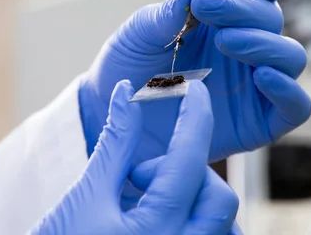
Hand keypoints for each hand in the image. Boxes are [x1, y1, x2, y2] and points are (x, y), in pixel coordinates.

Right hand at [31, 80, 239, 234]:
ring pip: (224, 222)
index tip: (197, 90)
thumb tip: (125, 93)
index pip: (189, 159)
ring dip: (195, 198)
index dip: (195, 116)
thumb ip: (115, 142)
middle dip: (188, 173)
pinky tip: (164, 217)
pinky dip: (199, 219)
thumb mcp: (86, 194)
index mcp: (155, 230)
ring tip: (150, 202)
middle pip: (218, 195)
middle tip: (139, 178)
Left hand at [79, 0, 310, 161]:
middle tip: (205, 8)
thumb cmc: (129, 69)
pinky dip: (287, 89)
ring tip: (224, 42)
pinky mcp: (260, 121)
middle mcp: (247, 44)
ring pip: (291, 56)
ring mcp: (255, 83)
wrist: (115, 119)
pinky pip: (297, 106)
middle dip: (240, 7)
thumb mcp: (139, 33)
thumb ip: (168, 11)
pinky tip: (261, 77)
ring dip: (263, 42)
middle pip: (272, 15)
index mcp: (226, 14)